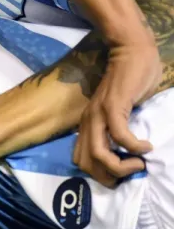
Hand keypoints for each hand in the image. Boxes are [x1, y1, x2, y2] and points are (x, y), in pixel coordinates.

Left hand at [73, 42, 159, 186]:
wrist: (130, 51)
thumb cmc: (130, 81)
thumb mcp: (120, 112)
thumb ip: (119, 129)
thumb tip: (131, 154)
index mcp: (87, 125)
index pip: (80, 159)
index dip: (100, 173)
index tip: (121, 174)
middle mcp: (88, 122)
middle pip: (85, 162)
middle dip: (108, 177)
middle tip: (130, 174)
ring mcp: (98, 114)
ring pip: (98, 153)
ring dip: (121, 166)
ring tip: (139, 164)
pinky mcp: (113, 106)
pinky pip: (120, 135)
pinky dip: (134, 147)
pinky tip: (147, 146)